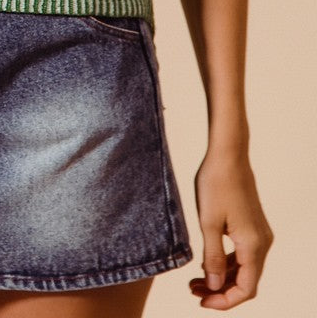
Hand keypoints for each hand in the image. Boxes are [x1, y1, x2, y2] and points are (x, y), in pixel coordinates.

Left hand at [189, 151, 272, 308]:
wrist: (228, 154)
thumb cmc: (216, 183)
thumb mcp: (208, 222)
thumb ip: (213, 257)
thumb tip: (215, 286)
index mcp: (253, 244)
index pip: (246, 289)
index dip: (225, 300)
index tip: (201, 301)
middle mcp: (262, 242)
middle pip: (246, 281)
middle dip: (221, 291)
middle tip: (193, 291)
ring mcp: (259, 234)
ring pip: (244, 269)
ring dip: (223, 278)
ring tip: (195, 281)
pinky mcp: (252, 226)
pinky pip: (243, 254)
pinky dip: (227, 263)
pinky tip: (207, 263)